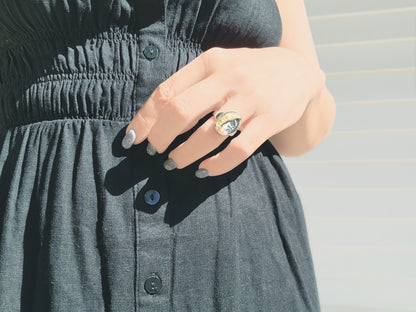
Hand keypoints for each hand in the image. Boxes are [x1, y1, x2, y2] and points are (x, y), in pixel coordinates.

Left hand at [122, 46, 324, 177]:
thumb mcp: (219, 65)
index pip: (167, 91)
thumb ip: (190, 85)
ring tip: (175, 163)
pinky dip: (217, 165)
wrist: (298, 72)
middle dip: (160, 138)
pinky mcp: (270, 120)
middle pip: (182, 112)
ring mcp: (251, 100)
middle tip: (154, 152)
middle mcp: (229, 78)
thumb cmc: (249, 71)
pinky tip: (205, 170)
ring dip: (185, 155)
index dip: (145, 118)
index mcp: (211, 62)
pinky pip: (238, 150)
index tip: (132, 138)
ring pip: (208, 135)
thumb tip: (155, 118)